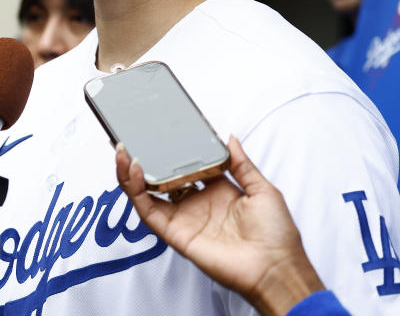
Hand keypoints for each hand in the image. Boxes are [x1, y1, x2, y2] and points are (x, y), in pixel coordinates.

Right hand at [116, 137, 324, 315]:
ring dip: (131, 173)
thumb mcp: (262, 189)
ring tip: (123, 151)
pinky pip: (149, 211)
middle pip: (162, 179)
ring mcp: (183, 218)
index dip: (171, 152)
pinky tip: (134, 171)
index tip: (162, 132)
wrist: (275, 267)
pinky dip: (136, 192)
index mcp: (216, 191)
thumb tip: (230, 138)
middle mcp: (196, 204)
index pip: (185, 167)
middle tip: (132, 139)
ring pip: (148, 194)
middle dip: (145, 160)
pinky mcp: (175, 233)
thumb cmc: (276, 234)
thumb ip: (242, 164)